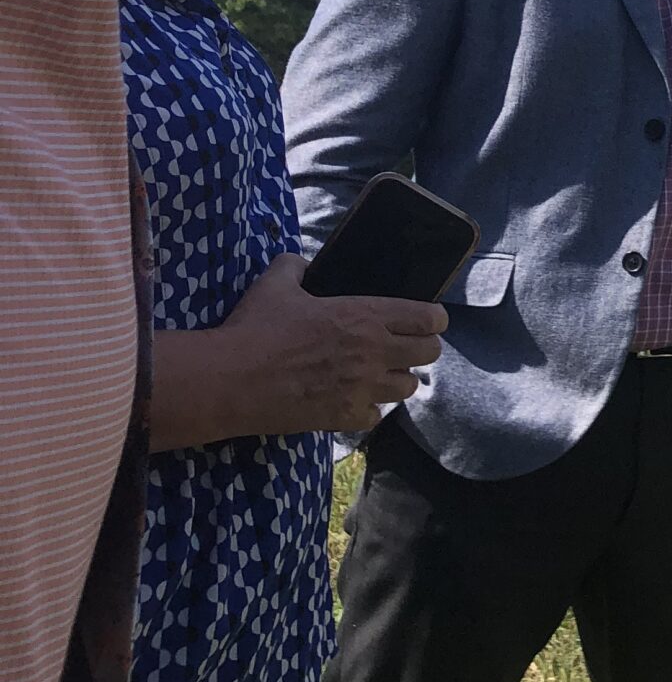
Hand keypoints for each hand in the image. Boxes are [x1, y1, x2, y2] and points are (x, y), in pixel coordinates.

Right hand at [221, 253, 448, 433]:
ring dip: (397, 380)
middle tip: (405, 348)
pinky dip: (368, 409)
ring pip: (408, 388)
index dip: (432, 319)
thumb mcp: (275, 284)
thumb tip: (301, 264)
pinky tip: (352, 400)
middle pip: (430, 354)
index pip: (428, 319)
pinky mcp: (345, 417)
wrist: (229, 380)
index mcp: (365, 316)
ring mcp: (362, 387)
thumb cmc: (254, 328)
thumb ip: (295, 267)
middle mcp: (374, 352)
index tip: (425, 321)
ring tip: (379, 375)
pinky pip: (375, 416)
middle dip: (422, 349)